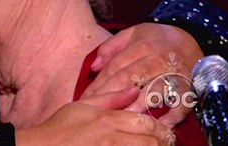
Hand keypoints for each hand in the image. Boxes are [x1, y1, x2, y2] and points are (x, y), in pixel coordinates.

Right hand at [16, 87, 173, 145]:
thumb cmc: (60, 126)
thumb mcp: (83, 105)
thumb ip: (110, 97)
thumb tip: (134, 88)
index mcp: (107, 119)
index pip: (145, 122)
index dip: (160, 128)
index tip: (165, 130)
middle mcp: (111, 137)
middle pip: (150, 141)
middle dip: (162, 142)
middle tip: (166, 142)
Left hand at [81, 23, 202, 126]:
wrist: (194, 38)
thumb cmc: (158, 39)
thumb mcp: (133, 33)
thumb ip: (111, 48)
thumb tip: (93, 66)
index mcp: (140, 46)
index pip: (115, 68)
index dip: (99, 84)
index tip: (86, 99)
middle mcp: (156, 59)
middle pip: (130, 80)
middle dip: (112, 96)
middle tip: (98, 112)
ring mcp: (174, 74)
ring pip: (153, 91)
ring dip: (138, 106)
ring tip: (122, 118)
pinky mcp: (190, 87)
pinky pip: (181, 103)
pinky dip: (171, 115)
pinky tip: (158, 125)